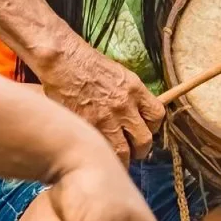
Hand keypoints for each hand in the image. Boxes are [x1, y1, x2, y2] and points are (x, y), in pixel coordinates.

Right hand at [40, 36, 164, 165]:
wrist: (63, 61)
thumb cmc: (87, 64)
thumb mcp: (118, 74)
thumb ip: (130, 96)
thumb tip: (136, 115)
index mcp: (135, 89)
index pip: (157, 116)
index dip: (153, 127)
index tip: (144, 129)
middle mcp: (124, 106)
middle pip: (144, 140)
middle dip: (140, 149)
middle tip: (132, 150)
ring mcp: (106, 119)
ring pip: (123, 153)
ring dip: (122, 158)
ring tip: (116, 157)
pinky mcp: (88, 128)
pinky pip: (102, 150)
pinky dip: (102, 154)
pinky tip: (99, 152)